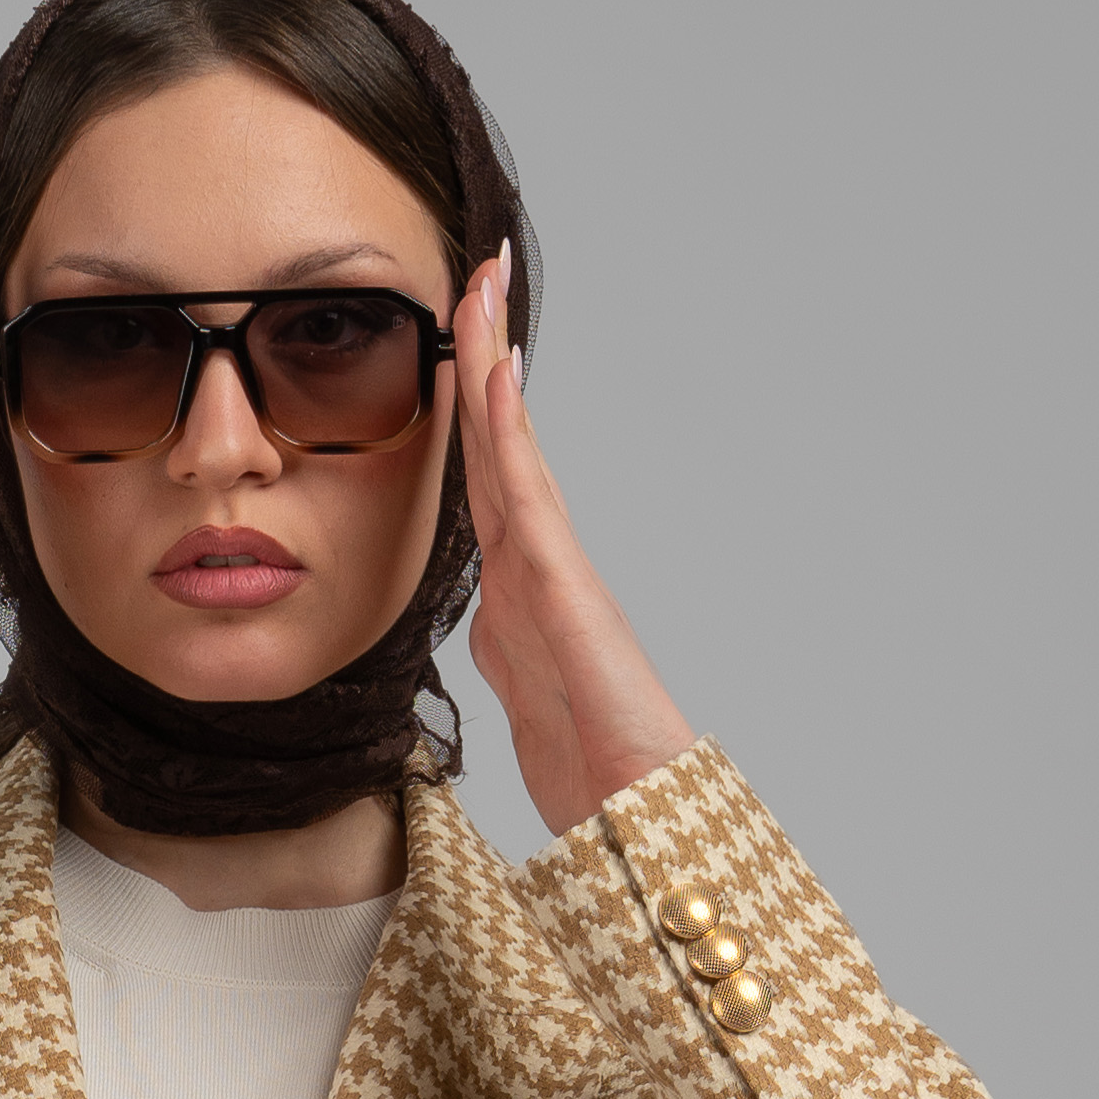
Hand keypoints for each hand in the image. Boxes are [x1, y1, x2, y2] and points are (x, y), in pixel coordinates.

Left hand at [454, 254, 694, 837]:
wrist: (639, 827)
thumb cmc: (597, 777)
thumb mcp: (525, 704)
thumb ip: (505, 651)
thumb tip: (483, 620)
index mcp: (522, 592)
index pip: (485, 481)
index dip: (469, 407)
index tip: (459, 336)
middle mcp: (538, 569)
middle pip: (497, 443)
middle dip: (485, 352)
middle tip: (478, 270)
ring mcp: (554, 574)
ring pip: (509, 451)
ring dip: (492, 365)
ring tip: (481, 287)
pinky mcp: (566, 592)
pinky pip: (524, 496)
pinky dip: (505, 432)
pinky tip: (491, 376)